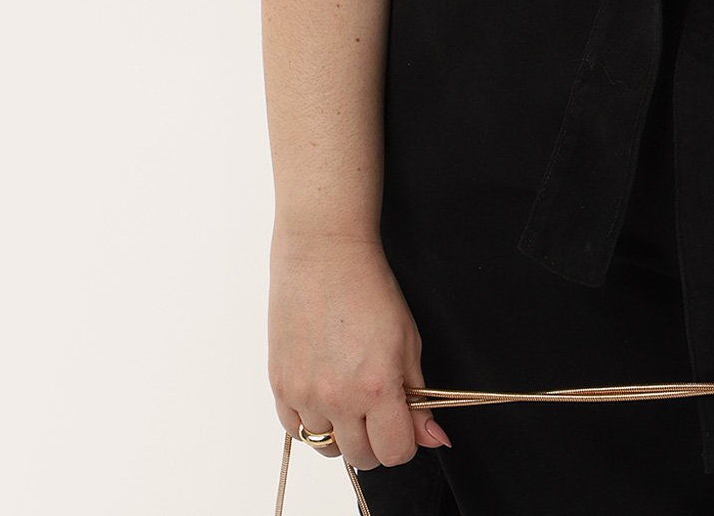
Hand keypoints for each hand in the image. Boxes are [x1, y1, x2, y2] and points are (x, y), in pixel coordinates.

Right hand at [268, 230, 453, 469]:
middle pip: (361, 457)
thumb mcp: (409, 341)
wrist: (325, 255)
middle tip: (379, 409)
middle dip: (377, 440)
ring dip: (342, 431)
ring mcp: (304, 395)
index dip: (406, 441)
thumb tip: (433, 438)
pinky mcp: (279, 387)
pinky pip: (296, 431)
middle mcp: (338, 399)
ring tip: (349, 393)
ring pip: (327, 448)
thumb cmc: (371, 289)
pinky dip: (312, 422)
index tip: (405, 424)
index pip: (395, 452)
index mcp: (377, 387)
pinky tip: (324, 393)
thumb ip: (419, 397)